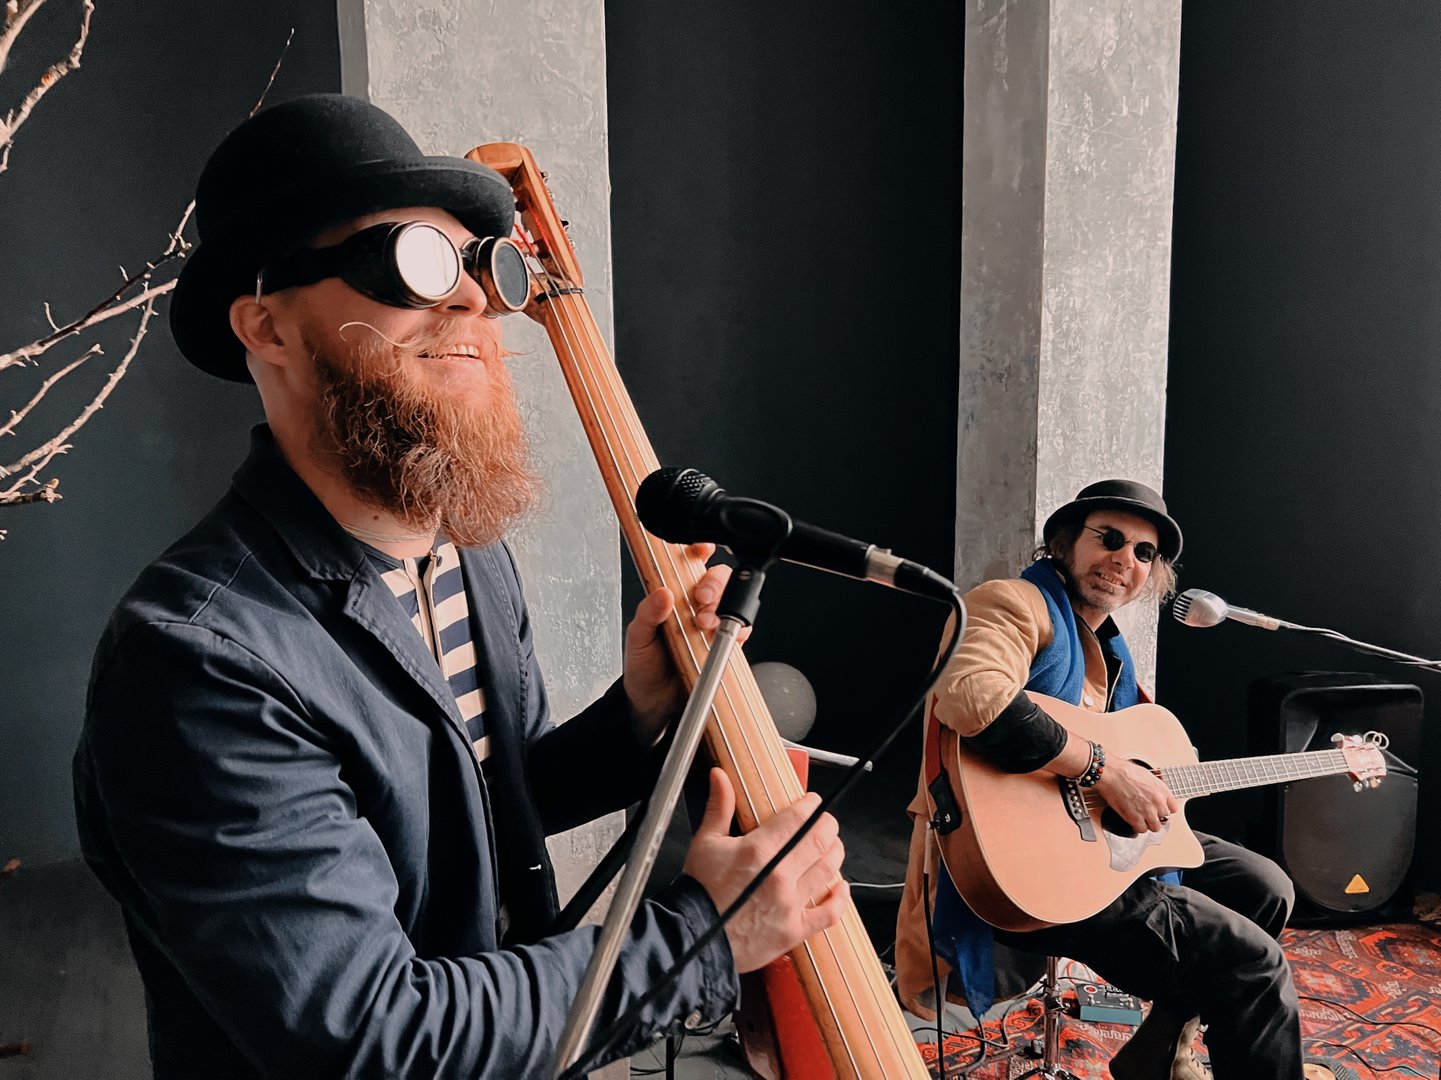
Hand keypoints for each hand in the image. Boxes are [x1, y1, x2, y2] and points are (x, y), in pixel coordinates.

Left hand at [622, 544, 743, 742]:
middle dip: (714, 584)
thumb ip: (647, 613)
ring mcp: (711, 623)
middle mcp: (694, 605)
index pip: (690, 562)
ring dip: (723, 608)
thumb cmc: (643, 665)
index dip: (699, 550)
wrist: (653, 703)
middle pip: (719, 578)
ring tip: (705, 623)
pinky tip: (720, 636)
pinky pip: (740, 630)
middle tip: (702, 599)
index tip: (701, 548)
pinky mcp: (723, 644)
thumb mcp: (637, 637)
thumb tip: (662, 594)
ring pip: (733, 602)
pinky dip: (736, 631)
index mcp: (673, 593)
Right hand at [682, 769, 847, 973]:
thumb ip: (719, 807)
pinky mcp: (794, 930)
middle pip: (821, 840)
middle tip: (825, 822)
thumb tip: (721, 777)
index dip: (812, 805)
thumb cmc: (699, 892)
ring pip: (829, 870)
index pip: (800, 818)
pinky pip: (830, 913)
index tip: (812, 802)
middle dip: (828, 825)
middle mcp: (780, 876)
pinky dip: (841, 898)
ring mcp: (790, 904)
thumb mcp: (705, 843)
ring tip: (830, 847)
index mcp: (759, 850)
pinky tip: (840, 888)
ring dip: (835, 854)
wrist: (692, 937)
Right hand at [1093, 757, 1179, 833]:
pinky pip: (1141, 829)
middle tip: (1148, 814)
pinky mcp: (1135, 818)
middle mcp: (1157, 802)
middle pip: (1164, 819)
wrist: (1111, 774)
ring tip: (1141, 820)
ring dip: (1148, 824)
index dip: (1165, 810)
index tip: (1160, 810)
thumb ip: (1154, 787)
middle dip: (1156, 817)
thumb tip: (1154, 792)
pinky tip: (1133, 821)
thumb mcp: (1147, 775)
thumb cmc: (1124, 770)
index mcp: (1162, 790)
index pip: (1173, 808)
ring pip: (1155, 827)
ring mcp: (1147, 811)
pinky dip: (1137, 827)